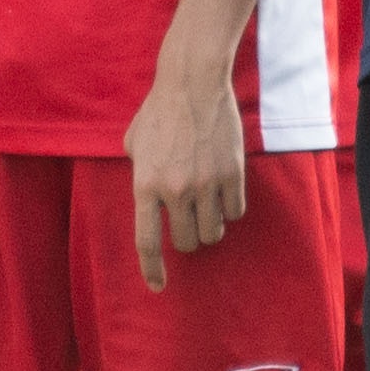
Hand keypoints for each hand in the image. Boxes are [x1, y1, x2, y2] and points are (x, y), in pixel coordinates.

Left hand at [124, 19, 247, 291]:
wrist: (193, 84)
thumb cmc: (159, 111)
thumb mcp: (134, 144)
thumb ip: (139, 175)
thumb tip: (149, 198)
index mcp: (145, 185)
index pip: (147, 242)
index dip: (152, 270)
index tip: (158, 287)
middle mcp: (176, 190)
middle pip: (186, 242)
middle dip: (186, 240)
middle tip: (186, 225)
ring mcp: (206, 184)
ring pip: (213, 232)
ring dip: (208, 228)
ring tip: (205, 210)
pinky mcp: (232, 175)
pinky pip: (235, 213)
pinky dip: (229, 210)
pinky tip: (222, 194)